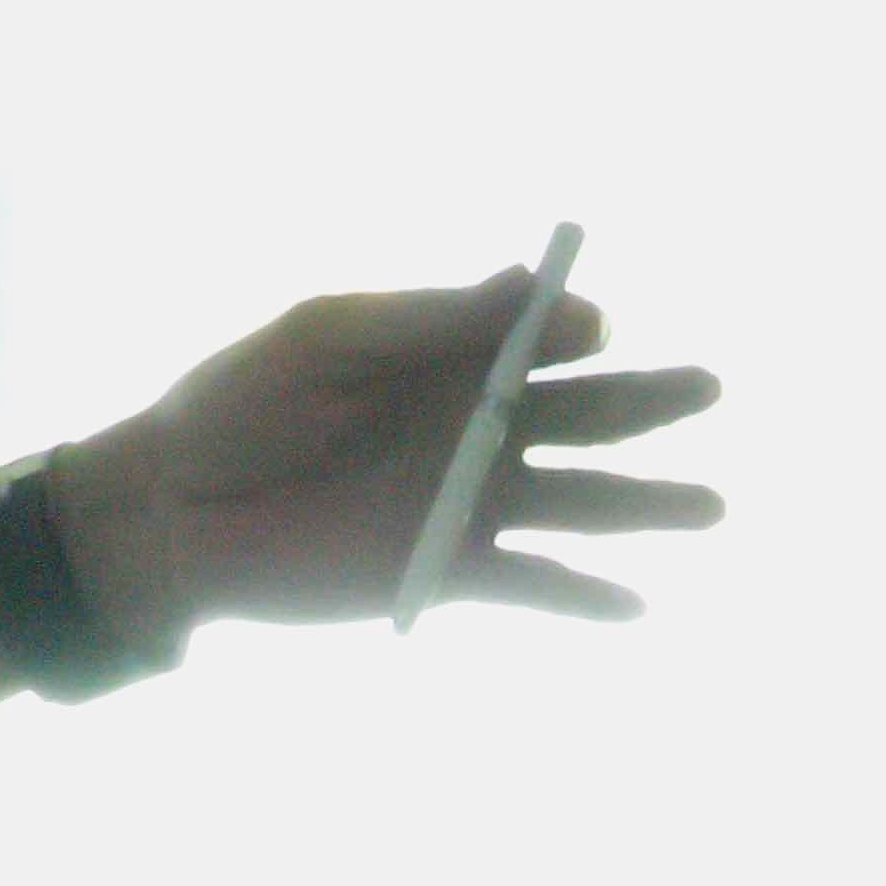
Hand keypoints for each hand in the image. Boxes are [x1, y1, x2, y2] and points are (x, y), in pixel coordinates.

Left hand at [49, 271, 721, 640]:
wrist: (176, 508)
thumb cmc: (239, 404)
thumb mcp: (323, 339)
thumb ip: (423, 319)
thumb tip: (526, 282)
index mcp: (446, 356)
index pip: (536, 335)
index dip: (572, 325)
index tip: (595, 324)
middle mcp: (475, 426)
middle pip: (581, 413)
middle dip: (646, 400)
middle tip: (709, 387)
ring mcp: (468, 502)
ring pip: (579, 502)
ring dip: (644, 504)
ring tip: (709, 506)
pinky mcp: (448, 572)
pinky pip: (533, 586)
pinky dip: (583, 597)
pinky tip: (635, 603)